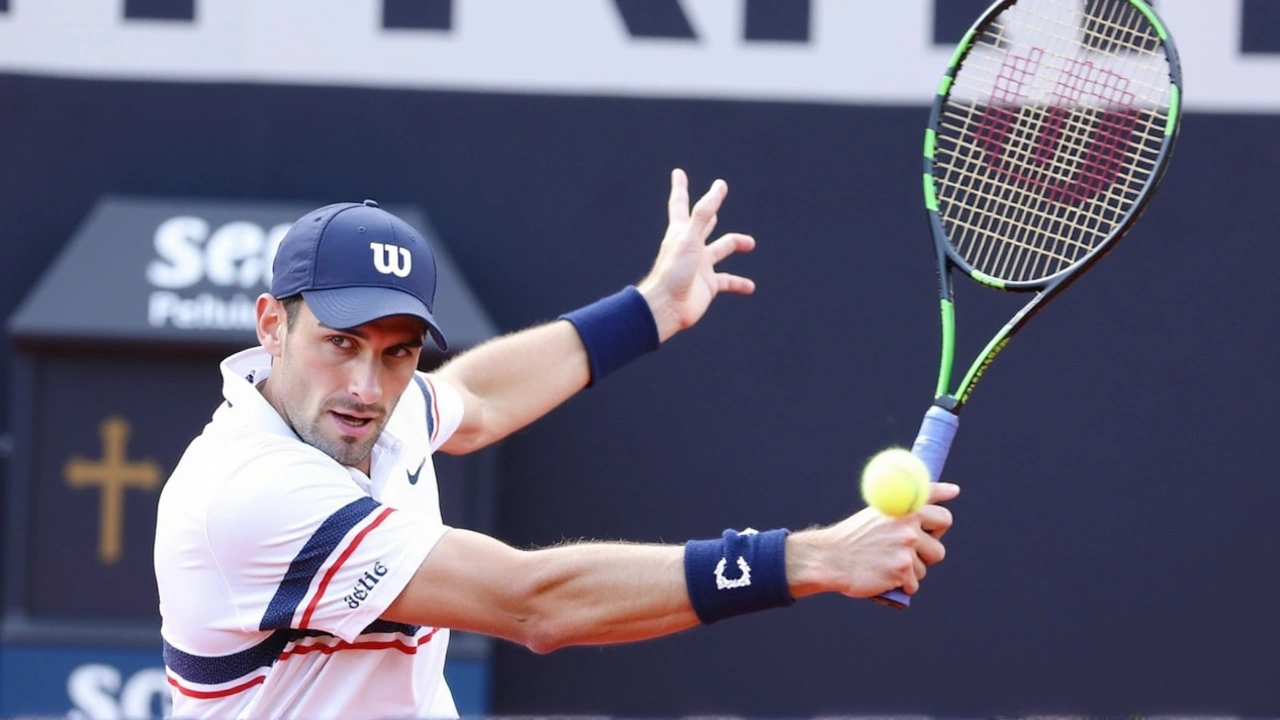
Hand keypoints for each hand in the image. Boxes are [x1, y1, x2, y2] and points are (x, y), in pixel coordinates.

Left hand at [637, 168, 756, 341]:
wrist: (667, 308)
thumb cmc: (673, 272)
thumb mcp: (689, 239)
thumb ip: (703, 214)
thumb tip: (717, 189)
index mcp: (681, 232)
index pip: (681, 204)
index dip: (681, 187)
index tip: (678, 173)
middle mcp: (691, 246)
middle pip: (703, 222)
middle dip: (710, 210)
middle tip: (718, 195)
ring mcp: (700, 266)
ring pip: (721, 249)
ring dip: (735, 244)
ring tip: (750, 244)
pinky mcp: (708, 285)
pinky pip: (728, 281)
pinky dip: (739, 283)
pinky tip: (749, 287)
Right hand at [786, 482, 959, 598]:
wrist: (831, 558)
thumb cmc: (855, 536)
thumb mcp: (880, 511)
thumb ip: (910, 504)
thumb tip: (951, 492)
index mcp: (904, 508)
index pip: (940, 512)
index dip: (939, 514)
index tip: (947, 500)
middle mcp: (908, 526)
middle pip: (939, 547)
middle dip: (927, 553)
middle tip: (905, 552)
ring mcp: (906, 549)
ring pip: (925, 568)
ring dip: (910, 571)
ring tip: (885, 563)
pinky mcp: (902, 571)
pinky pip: (913, 584)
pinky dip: (901, 585)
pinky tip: (883, 577)